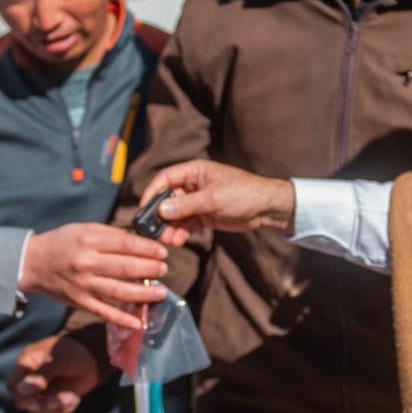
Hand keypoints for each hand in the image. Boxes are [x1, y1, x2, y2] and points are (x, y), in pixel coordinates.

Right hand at [9, 335, 100, 412]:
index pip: (13, 384)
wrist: (94, 359)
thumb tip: (22, 389)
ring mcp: (41, 393)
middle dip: (39, 403)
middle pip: (22, 402)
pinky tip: (75, 399)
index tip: (39, 392)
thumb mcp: (59, 359)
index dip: (21, 392)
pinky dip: (63, 410)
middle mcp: (30, 380)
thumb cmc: (74, 352)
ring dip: (54, 407)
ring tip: (72, 397)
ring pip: (37, 411)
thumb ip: (42, 374)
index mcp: (26, 365)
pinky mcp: (53, 402)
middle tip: (57, 399)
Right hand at [20, 222, 167, 331]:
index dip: (147, 249)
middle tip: (164, 269)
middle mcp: (86, 262)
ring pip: (118, 291)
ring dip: (142, 294)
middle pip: (125, 267)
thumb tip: (141, 241)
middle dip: (150, 269)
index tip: (162, 252)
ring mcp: (82, 284)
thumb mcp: (84, 228)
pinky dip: (121, 319)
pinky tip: (138, 323)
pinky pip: (102, 312)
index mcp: (89, 240)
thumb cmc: (62, 242)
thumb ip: (111, 234)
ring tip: (160, 292)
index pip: (125, 244)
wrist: (33, 262)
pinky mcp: (79, 301)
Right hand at [141, 161, 294, 244]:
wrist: (267, 208)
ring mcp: (198, 201)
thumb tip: (161, 210)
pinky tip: (177, 241)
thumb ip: (186, 205)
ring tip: (167, 240)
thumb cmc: (243, 194)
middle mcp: (193, 185)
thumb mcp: (213, 199)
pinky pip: (186, 224)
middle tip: (154, 231)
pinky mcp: (204, 215)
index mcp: (194, 171)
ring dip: (170, 227)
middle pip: (167, 198)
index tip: (144, 209)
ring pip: (176, 214)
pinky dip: (180, 232)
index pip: (165, 178)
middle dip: (160, 215)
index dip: (152, 193)